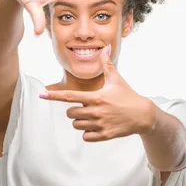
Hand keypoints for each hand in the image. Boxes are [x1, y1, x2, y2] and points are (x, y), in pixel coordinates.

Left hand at [38, 45, 155, 141]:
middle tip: (85, 108)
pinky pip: (86, 137)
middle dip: (74, 110)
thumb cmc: (128, 96)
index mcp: (96, 97)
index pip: (70, 96)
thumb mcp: (116, 80)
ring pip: (77, 125)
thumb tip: (105, 48)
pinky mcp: (105, 135)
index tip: (42, 95)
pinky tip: (96, 127)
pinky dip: (88, 133)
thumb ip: (107, 64)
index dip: (54, 96)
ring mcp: (100, 124)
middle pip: (70, 113)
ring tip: (93, 117)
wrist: (143, 115)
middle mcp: (96, 111)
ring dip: (80, 122)